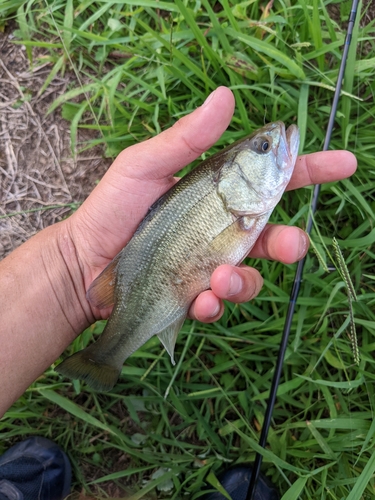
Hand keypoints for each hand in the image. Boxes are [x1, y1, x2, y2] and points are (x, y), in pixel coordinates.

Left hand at [67, 86, 356, 323]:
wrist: (84, 260)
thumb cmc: (114, 208)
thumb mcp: (145, 164)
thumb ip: (185, 138)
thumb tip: (225, 96)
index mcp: (216, 193)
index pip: (270, 179)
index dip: (309, 170)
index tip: (344, 164)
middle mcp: (220, 228)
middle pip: (274, 235)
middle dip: (291, 243)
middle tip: (292, 246)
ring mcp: (210, 263)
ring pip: (251, 275)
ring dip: (244, 280)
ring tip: (218, 280)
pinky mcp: (196, 293)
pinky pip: (220, 303)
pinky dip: (215, 304)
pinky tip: (198, 300)